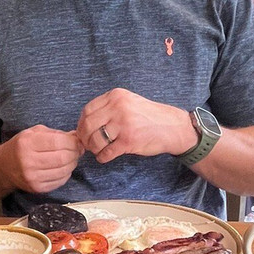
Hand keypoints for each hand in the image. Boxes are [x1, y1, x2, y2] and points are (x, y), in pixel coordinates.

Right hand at [0, 125, 82, 193]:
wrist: (4, 167)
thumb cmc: (21, 147)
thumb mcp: (34, 133)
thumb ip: (56, 134)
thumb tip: (76, 137)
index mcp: (27, 143)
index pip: (58, 142)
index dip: (72, 142)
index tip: (77, 141)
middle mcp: (28, 161)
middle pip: (63, 158)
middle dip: (75, 153)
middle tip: (77, 150)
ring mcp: (33, 177)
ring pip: (64, 171)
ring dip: (72, 164)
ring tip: (71, 158)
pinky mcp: (37, 188)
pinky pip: (60, 181)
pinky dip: (66, 174)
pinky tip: (63, 168)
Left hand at [76, 88, 197, 163]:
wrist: (172, 127)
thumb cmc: (149, 117)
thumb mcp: (128, 102)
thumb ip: (109, 108)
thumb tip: (85, 123)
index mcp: (116, 96)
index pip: (87, 110)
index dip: (81, 124)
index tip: (83, 132)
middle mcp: (118, 107)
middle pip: (88, 125)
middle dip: (85, 138)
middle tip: (88, 145)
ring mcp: (124, 124)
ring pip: (95, 140)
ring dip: (94, 149)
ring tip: (98, 150)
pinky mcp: (129, 141)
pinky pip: (106, 152)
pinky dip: (102, 157)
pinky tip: (105, 157)